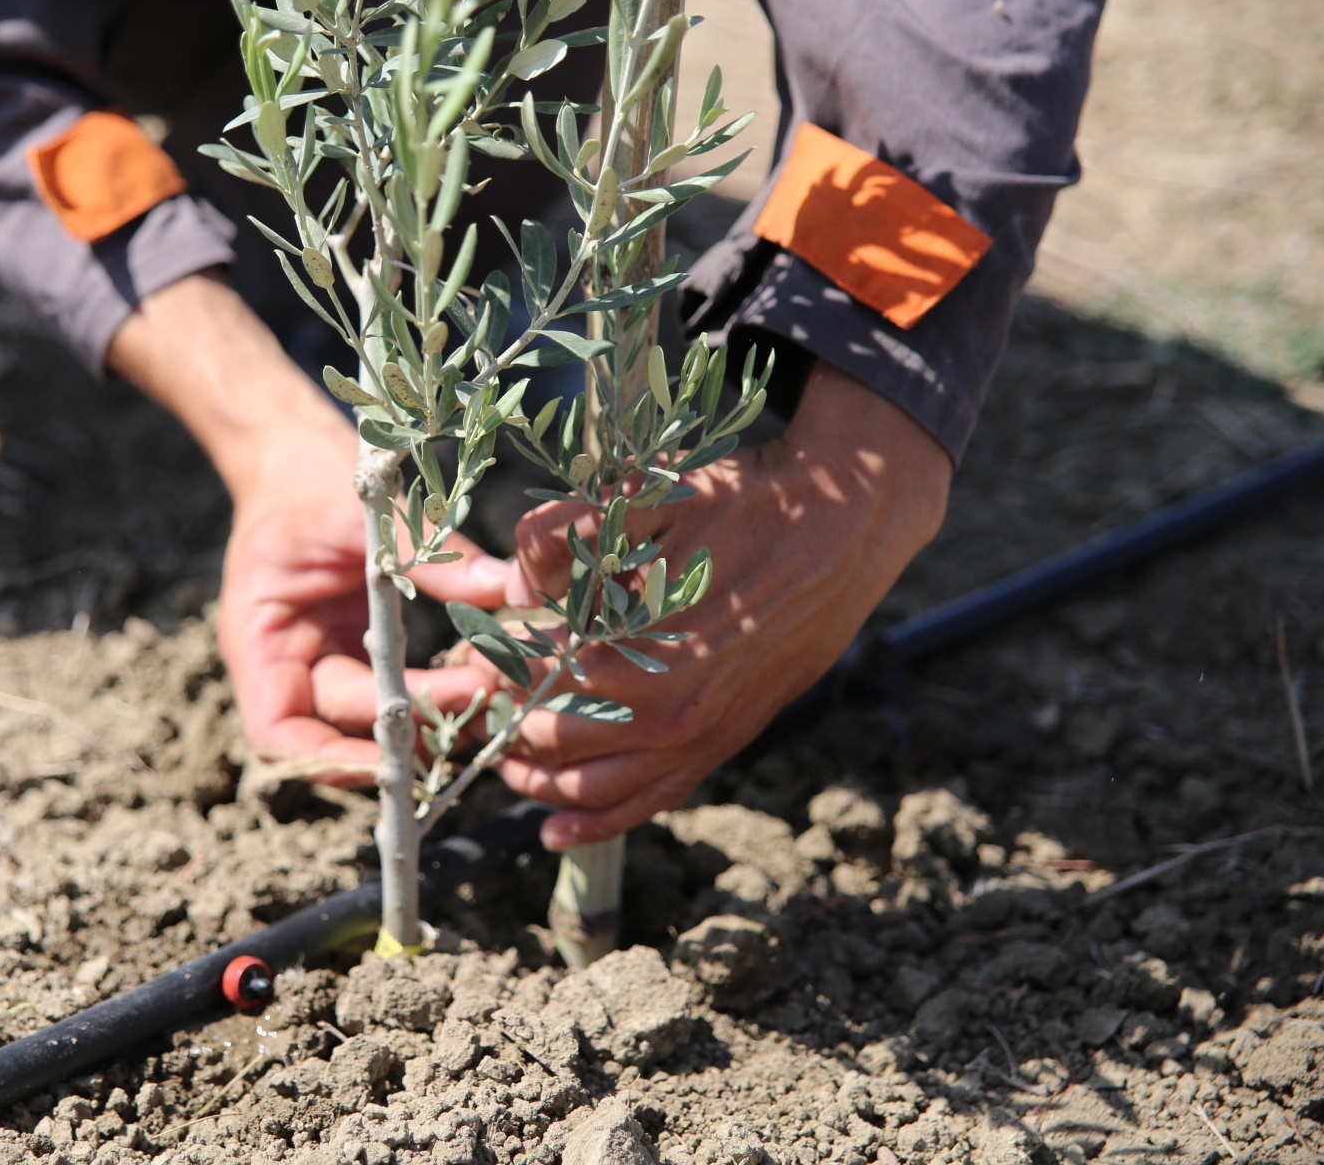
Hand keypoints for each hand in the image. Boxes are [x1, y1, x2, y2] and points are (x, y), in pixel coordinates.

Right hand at [217, 411, 512, 775]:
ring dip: (429, 719)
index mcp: (260, 641)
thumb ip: (423, 552)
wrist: (297, 454)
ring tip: (490, 697)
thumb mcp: (357, 510)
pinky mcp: (364, 649)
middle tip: (479, 694)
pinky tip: (482, 680)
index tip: (395, 752)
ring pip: (376, 719)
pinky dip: (436, 692)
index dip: (332, 759)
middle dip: (408, 724)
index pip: (280, 733)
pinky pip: (398, 688)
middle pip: (343, 727)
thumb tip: (508, 586)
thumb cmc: (308, 479)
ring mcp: (328, 661)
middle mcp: (290, 666)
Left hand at [493, 363, 951, 848]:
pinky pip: (653, 802)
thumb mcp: (654, 495)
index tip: (477, 654)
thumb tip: (512, 579)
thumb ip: (571, 528)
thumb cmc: (748, 502)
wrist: (846, 525)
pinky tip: (554, 829)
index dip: (500, 672)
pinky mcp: (727, 744)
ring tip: (505, 761)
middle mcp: (677, 712)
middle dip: (509, 725)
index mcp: (651, 653)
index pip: (544, 685)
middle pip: (559, 743)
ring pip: (599, 791)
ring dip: (542, 784)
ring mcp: (706, 737)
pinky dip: (599, 824)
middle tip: (483, 695)